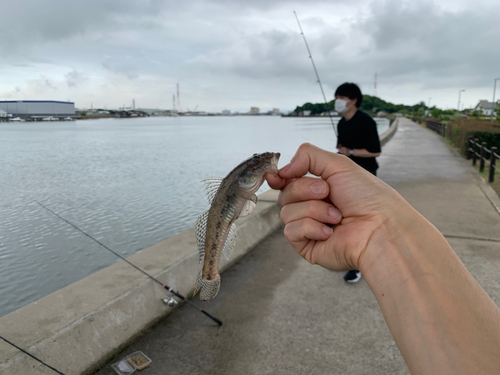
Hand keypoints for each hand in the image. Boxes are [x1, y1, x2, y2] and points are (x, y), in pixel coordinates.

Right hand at [266, 143, 409, 270]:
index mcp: (318, 187)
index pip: (287, 181)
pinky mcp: (306, 246)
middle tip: (328, 193)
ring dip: (314, 210)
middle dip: (305, 190)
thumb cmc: (368, 197)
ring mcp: (308, 227)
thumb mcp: (338, 164)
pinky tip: (330, 232)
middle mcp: (311, 207)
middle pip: (284, 194)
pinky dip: (311, 228)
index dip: (278, 178)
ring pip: (286, 212)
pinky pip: (291, 231)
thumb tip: (281, 170)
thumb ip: (307, 156)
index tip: (277, 177)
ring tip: (337, 216)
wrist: (380, 228)